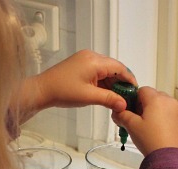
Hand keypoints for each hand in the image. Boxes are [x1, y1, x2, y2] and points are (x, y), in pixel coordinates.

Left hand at [16, 50, 136, 121]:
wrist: (42, 90)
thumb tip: (124, 105)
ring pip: (106, 71)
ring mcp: (85, 59)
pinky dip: (103, 82)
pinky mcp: (81, 64)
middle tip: (127, 98)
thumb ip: (109, 99)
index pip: (119, 68)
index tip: (135, 91)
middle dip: (121, 83)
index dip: (129, 79)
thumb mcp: (89, 97)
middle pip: (114, 68)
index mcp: (94, 61)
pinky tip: (106, 94)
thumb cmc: (63, 92)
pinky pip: (98, 72)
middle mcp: (91, 56)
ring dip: (112, 84)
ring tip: (117, 98)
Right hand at [111, 87, 177, 155]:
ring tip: (150, 128)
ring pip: (163, 105)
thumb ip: (122, 115)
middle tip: (138, 120)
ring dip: (156, 112)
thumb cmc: (151, 141)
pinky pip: (172, 113)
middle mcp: (170, 101)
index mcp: (156, 99)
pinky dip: (165, 118)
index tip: (130, 110)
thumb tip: (117, 112)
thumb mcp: (132, 126)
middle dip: (145, 105)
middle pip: (154, 96)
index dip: (134, 99)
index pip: (142, 90)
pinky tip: (159, 131)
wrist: (169, 158)